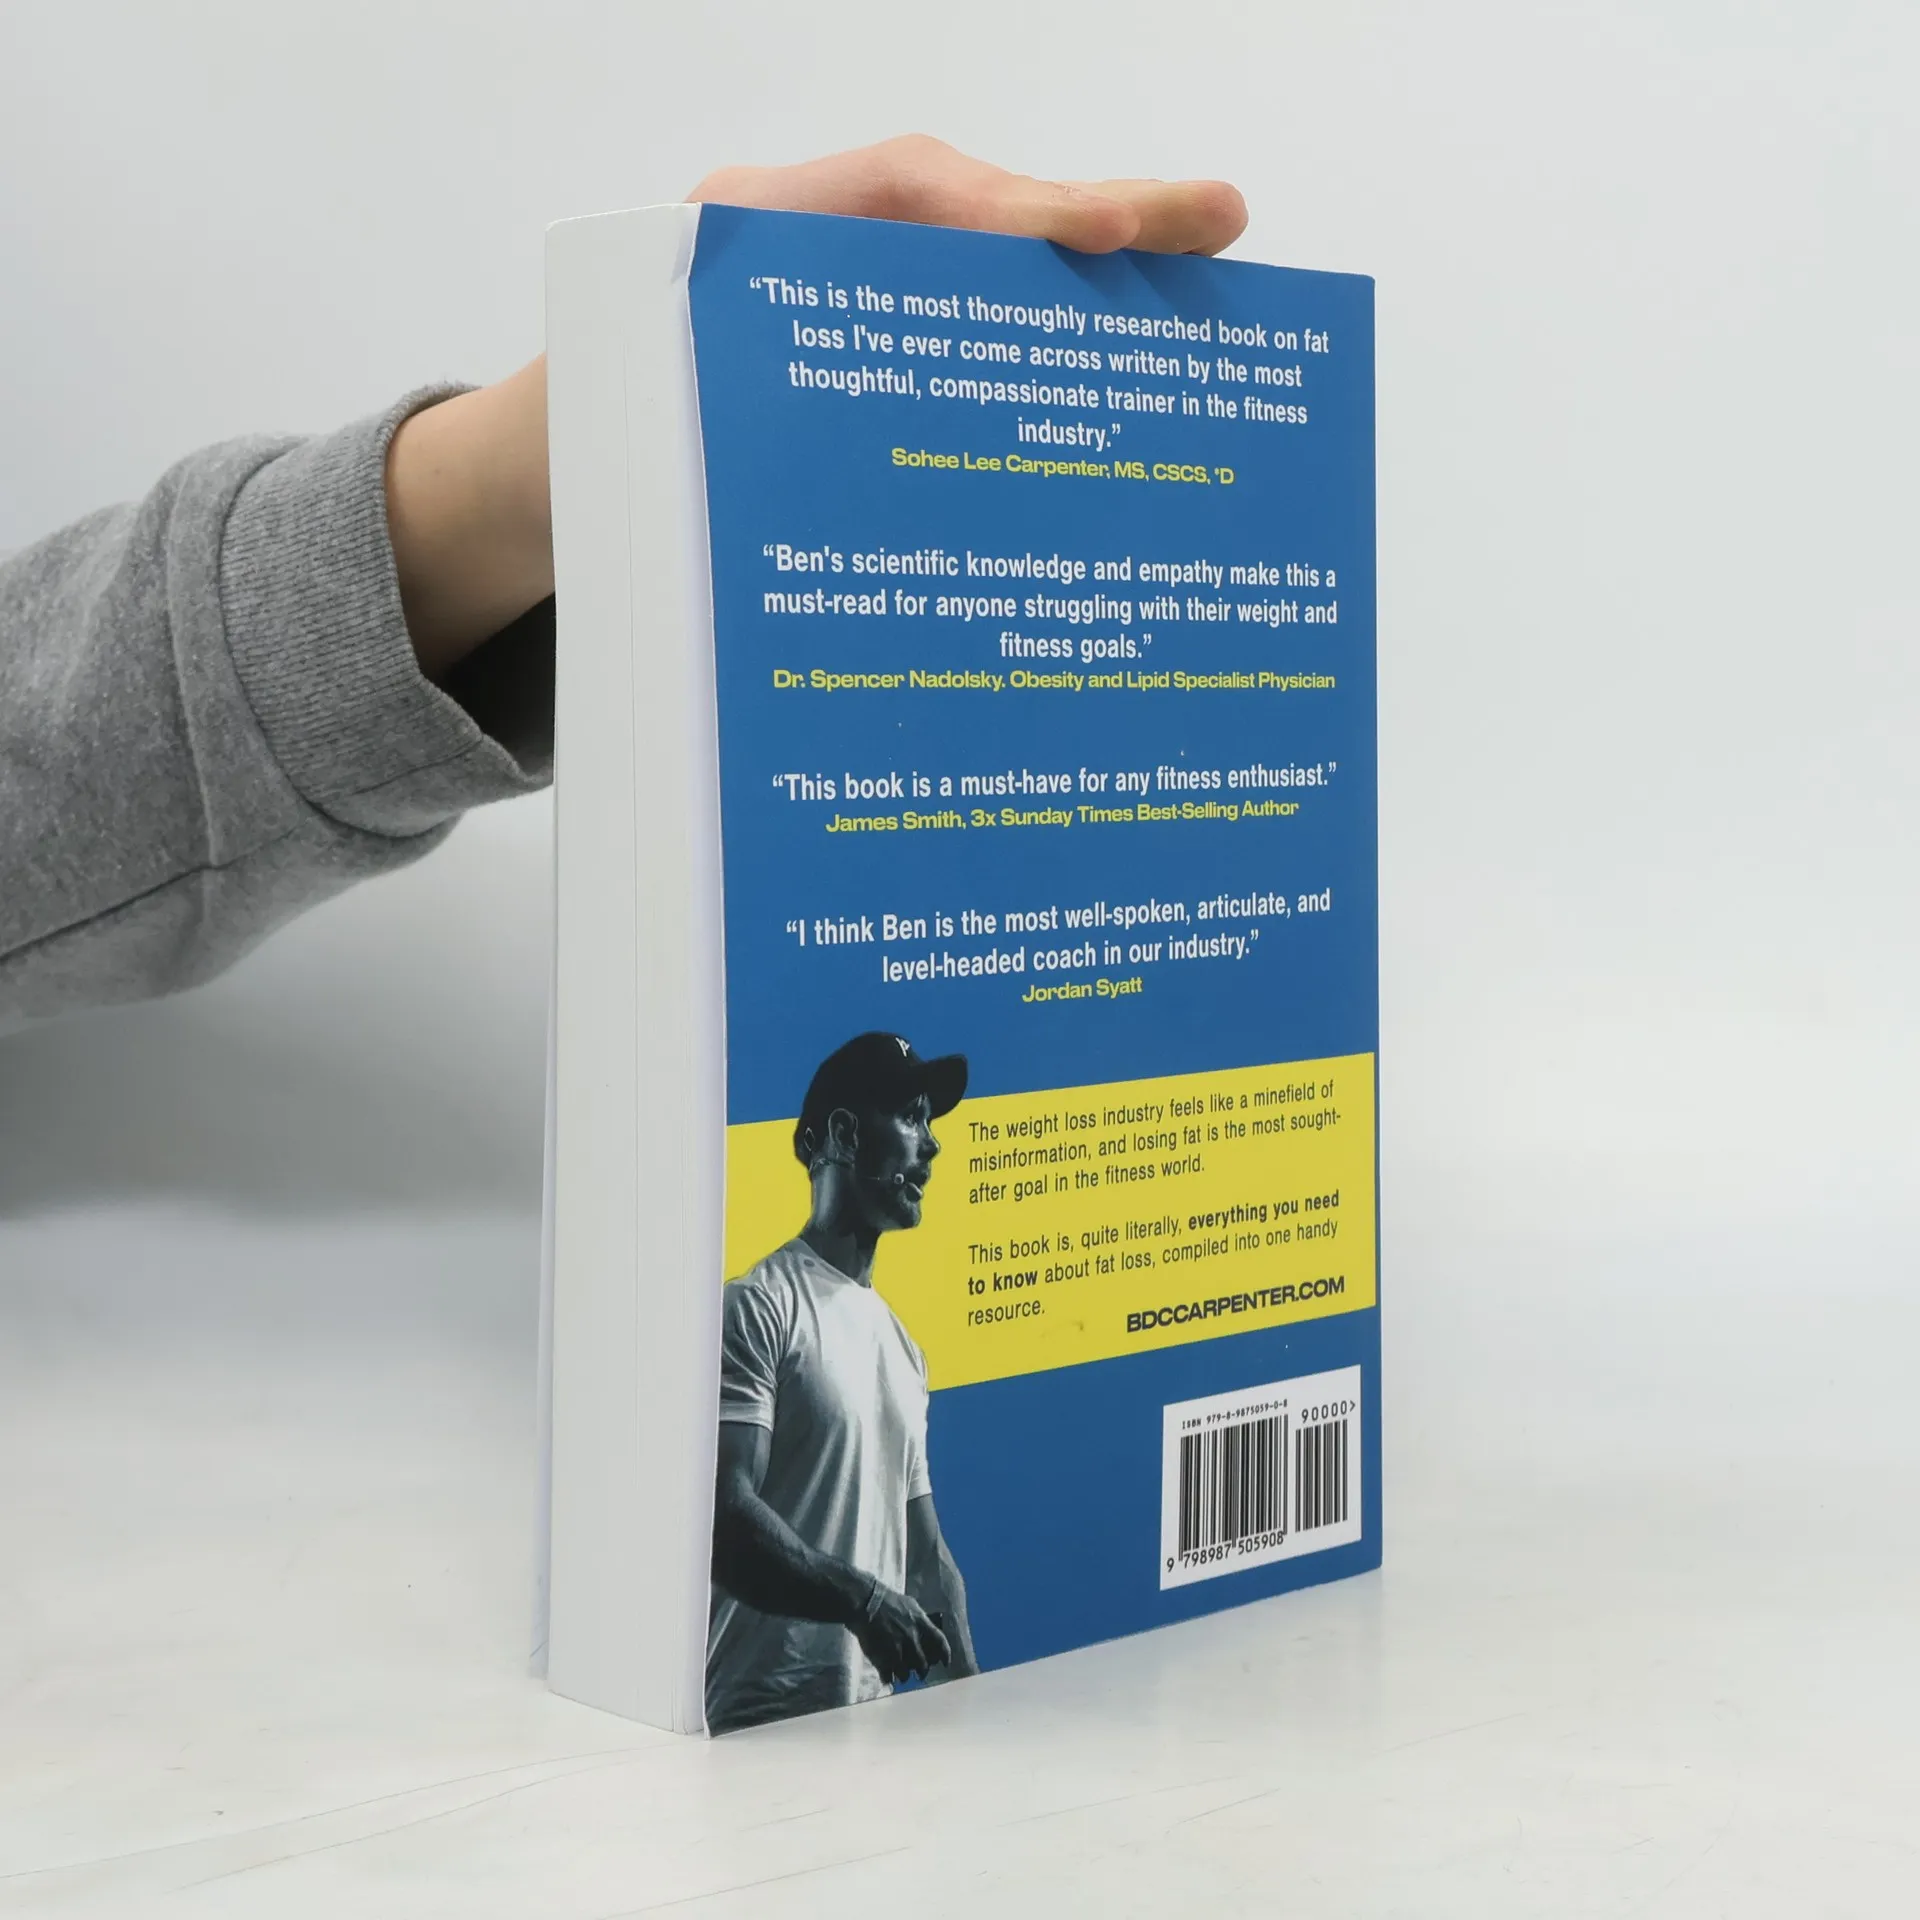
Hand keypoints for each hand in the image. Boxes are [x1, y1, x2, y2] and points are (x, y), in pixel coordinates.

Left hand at [390, 139, 1245, 679]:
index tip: (1105, 233)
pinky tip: (1117, 365)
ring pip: (976, 271)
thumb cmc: (590, 473)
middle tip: (1219, 223)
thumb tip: (869, 552)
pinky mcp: (863, 352)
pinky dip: (1039, 340)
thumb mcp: (643, 463)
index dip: (1008, 216)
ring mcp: (842, 295)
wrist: (540, 478)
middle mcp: (807, 250)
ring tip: (1202, 271)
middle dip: (1093, 221)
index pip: (899, 200)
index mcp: (744, 246)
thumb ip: (735, 462)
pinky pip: (958, 328)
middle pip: (967, 215)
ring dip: (1086, 285)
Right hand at [848, 1578, 950, 1684]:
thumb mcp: (909, 1604)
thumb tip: (927, 1628)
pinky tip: (887, 1677)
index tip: (946, 1663)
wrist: (865, 1602)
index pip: (940, 1642)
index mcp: (920, 1623)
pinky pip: (888, 1677)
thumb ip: (920, 1619)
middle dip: (923, 1671)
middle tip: (921, 1674)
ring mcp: (897, 1650)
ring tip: (902, 1676)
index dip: (945, 1655)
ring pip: (905, 1674)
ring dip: (904, 1676)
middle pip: (923, 1664)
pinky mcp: (882, 1658)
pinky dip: (888, 1679)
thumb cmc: (887, 1600)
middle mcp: (912, 1638)